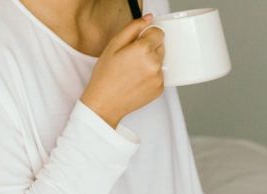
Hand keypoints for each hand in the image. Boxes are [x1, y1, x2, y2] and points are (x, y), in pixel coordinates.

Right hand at [80, 13, 164, 127]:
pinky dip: (151, 76)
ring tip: (132, 71)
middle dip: (149, 49)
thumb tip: (148, 19)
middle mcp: (154, 63)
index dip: (147, 35)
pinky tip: (136, 80)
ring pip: (160, 61)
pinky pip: (160, 75)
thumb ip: (133, 28)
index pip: (158, 32)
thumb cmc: (106, 75)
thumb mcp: (113, 45)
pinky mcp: (160, 89)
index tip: (137, 42)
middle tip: (131, 59)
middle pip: (160, 46)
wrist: (105, 102)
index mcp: (143, 49)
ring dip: (150, 63)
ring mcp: (159, 77)